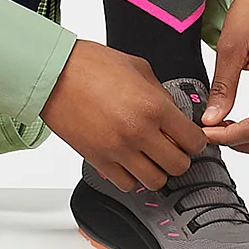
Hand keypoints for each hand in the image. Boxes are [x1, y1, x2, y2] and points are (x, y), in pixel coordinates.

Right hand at [40, 39, 203, 189]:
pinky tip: (129, 161)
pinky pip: (126, 184)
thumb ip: (160, 94)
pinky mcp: (98, 160)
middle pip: (178, 166)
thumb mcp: (138, 68)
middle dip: (179, 157)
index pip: (193, 141)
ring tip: (150, 158)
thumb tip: (172, 113)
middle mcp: (138, 132)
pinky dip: (132, 177)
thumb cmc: (89, 65)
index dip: (195, 141)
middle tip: (171, 148)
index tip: (189, 139)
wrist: (52, 73)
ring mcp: (117, 150)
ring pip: (154, 181)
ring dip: (156, 171)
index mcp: (153, 107)